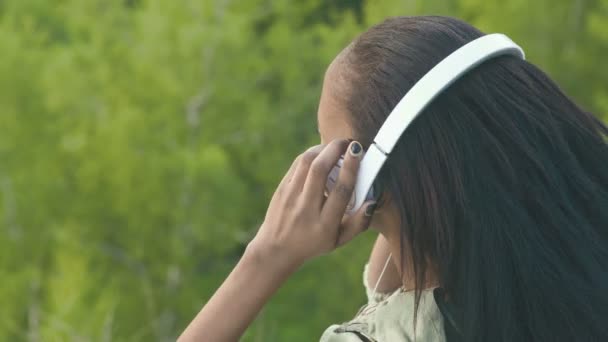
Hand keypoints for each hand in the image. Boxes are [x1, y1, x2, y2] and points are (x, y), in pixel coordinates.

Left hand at [249, 139, 376, 269]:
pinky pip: (297, 164)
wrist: (275, 250)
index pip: (341, 191)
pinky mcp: (281, 189)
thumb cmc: (314, 243)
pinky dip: (312, 154)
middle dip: (335, 149)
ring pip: (306, 163)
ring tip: (336, 147)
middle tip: (348, 142)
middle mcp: (306, 209)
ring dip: (323, 149)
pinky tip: (322, 154)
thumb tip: (372, 200)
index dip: (351, 168)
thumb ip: (359, 222)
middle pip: (320, 170)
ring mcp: (291, 198)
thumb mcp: (339, 241)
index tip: (358, 151)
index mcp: (325, 224)